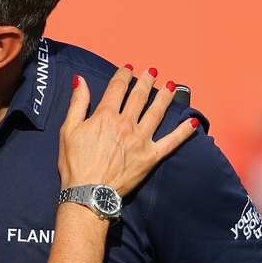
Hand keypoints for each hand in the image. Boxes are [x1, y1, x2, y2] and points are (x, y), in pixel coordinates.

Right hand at [58, 66, 197, 195]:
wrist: (88, 193)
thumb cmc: (74, 163)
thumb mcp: (68, 130)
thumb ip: (78, 103)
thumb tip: (81, 81)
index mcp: (105, 116)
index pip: (117, 88)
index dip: (123, 75)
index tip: (127, 69)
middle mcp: (126, 124)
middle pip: (140, 96)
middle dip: (146, 81)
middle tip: (152, 72)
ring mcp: (141, 140)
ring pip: (157, 112)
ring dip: (165, 97)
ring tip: (171, 86)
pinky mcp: (151, 157)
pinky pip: (172, 142)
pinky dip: (183, 132)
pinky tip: (192, 123)